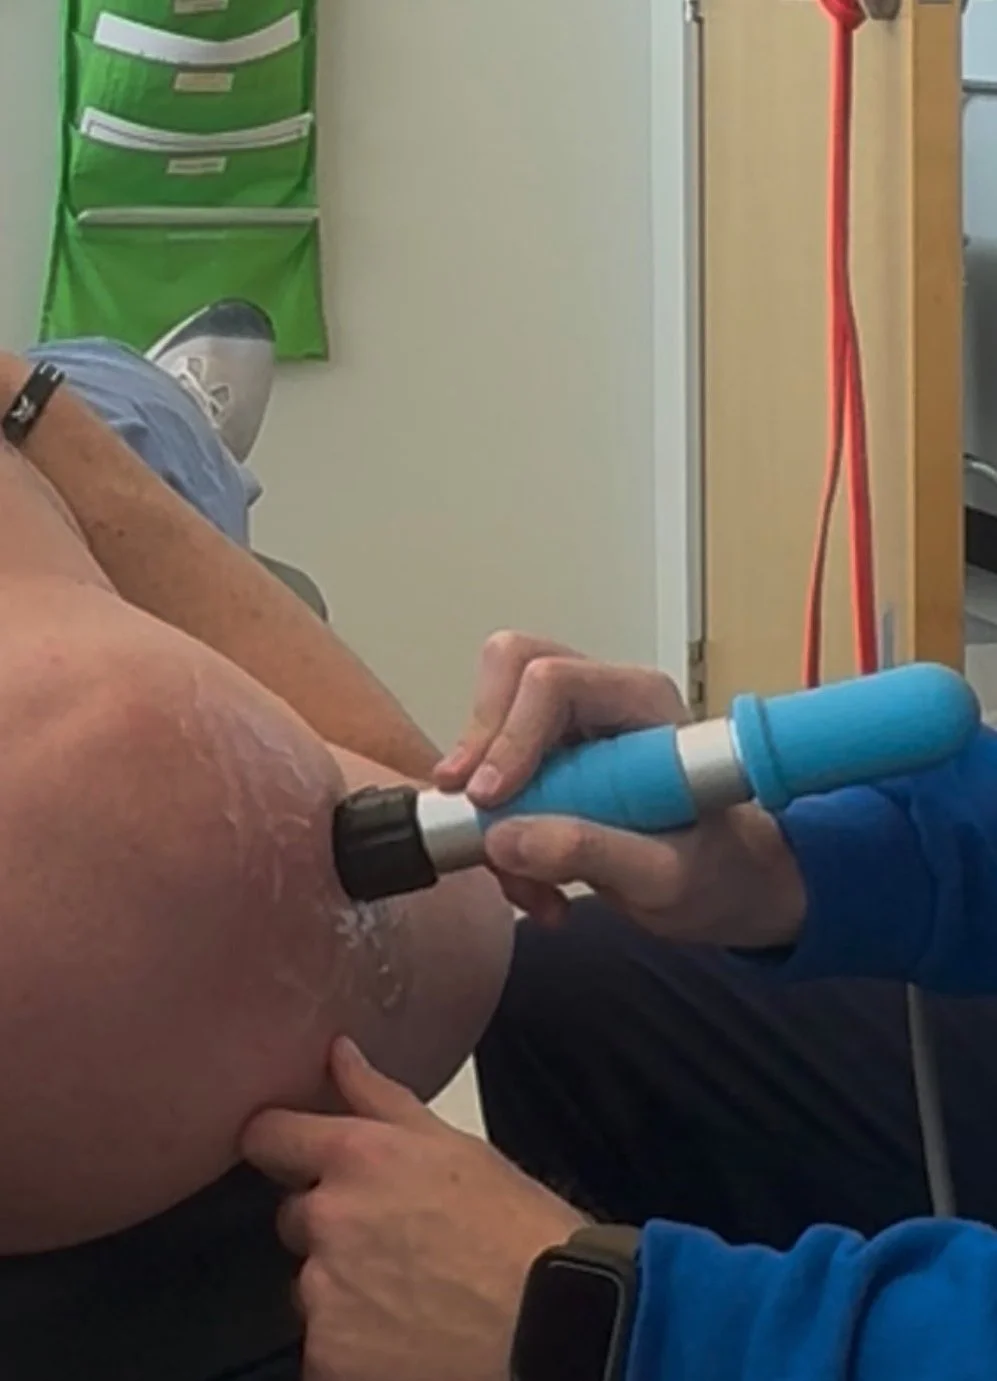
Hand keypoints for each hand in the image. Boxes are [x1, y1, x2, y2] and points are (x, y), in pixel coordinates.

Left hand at [242, 1039, 584, 1380]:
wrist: (552, 1320)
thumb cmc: (515, 1229)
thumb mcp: (453, 1144)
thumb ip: (379, 1097)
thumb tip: (339, 1053)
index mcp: (356, 1156)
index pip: (267, 1136)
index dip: (279, 1144)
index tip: (290, 1154)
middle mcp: (328, 1219)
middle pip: (295, 1217)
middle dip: (331, 1226)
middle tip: (394, 1240)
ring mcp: (322, 1292)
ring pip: (311, 1285)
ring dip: (343, 1288)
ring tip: (409, 1292)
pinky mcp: (328, 1357)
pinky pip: (321, 1346)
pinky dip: (351, 1345)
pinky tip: (403, 1335)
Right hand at [435, 631, 805, 947]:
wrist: (728, 888)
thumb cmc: (717, 870)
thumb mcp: (665, 876)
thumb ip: (591, 852)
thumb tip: (504, 835)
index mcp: (642, 703)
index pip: (553, 681)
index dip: (510, 735)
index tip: (490, 799)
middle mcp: (602, 699)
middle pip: (510, 666)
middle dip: (481, 739)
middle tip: (474, 805)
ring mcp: (572, 726)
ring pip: (490, 717)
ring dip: (485, 798)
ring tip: (517, 872)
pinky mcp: (549, 761)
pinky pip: (492, 771)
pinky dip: (496, 830)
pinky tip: (531, 882)